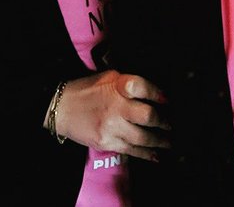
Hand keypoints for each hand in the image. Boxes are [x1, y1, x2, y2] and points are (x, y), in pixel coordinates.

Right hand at [45, 70, 168, 159]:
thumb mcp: (109, 77)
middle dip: (164, 122)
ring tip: (169, 141)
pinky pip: (131, 150)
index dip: (158, 94)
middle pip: (148, 116)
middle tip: (172, 125)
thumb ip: (130, 83)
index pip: (143, 87)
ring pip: (143, 137)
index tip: (168, 100)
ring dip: (160, 141)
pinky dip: (146, 154)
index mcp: (117, 85)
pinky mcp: (106, 143)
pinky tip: (156, 156)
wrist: (61, 108)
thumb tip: (155, 93)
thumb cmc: (87, 90)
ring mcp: (111, 127)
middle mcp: (115, 106)